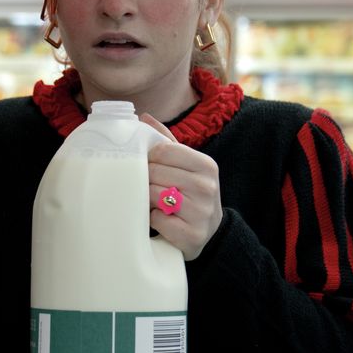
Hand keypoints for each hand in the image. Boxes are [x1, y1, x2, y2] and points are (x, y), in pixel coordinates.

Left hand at [141, 114, 221, 260]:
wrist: (209, 232)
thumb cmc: (191, 193)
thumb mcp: (185, 165)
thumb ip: (166, 141)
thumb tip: (144, 117)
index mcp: (206, 165)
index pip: (163, 150)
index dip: (149, 157)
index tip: (148, 166)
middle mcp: (207, 186)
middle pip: (155, 172)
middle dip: (146, 180)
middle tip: (149, 187)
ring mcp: (201, 212)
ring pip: (153, 195)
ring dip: (147, 200)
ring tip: (155, 202)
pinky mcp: (192, 235)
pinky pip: (157, 220)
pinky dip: (154, 220)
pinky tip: (162, 219)